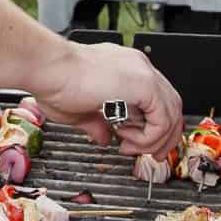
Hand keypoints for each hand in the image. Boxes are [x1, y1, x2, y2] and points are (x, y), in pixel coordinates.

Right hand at [32, 40, 182, 156]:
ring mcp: (144, 73)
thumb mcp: (80, 110)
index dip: (150, 126)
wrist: (48, 69)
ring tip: (128, 147)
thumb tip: (105, 137)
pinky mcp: (145, 85)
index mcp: (124, 68)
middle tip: (149, 154)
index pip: (155, 99)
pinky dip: (149, 137)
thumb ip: (98, 123)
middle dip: (162, 136)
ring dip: (154, 139)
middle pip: (171, 106)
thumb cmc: (54, 81)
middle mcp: (138, 67)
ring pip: (172, 114)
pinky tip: (125, 139)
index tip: (133, 142)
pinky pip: (163, 120)